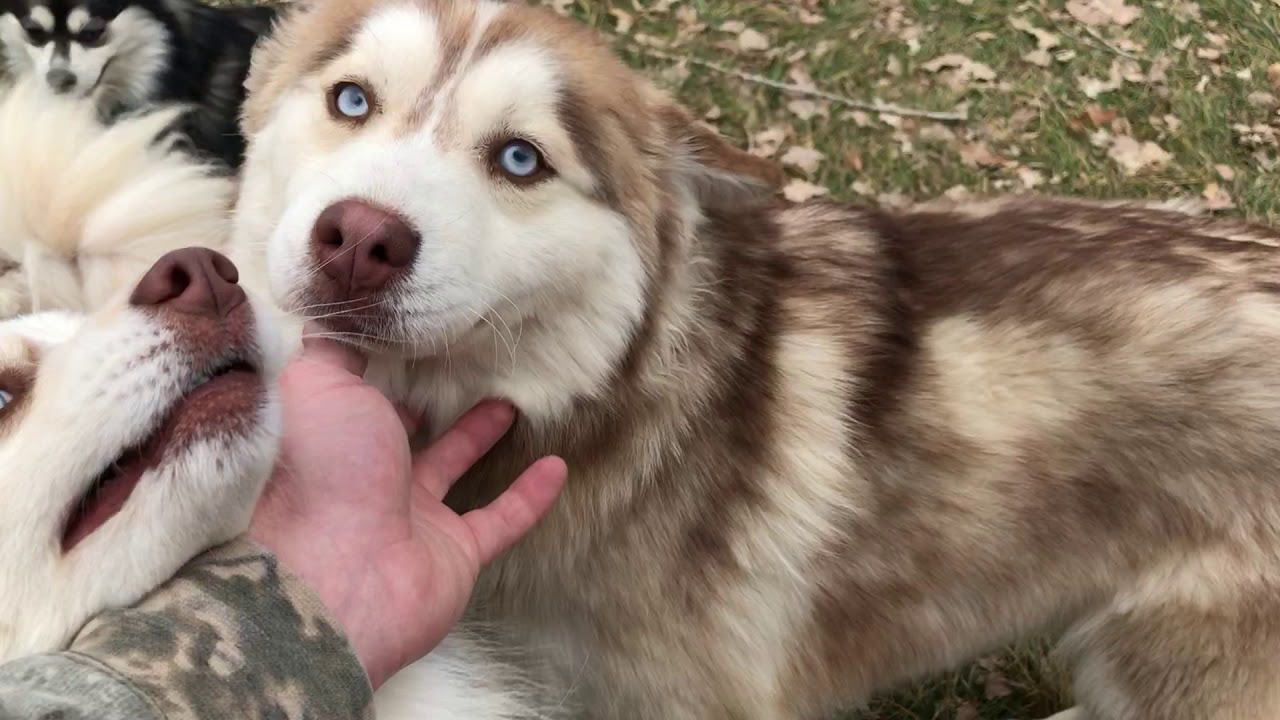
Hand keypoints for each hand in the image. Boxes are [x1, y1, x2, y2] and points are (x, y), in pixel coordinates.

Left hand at [249, 328, 566, 688]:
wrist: (332, 574)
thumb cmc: (319, 469)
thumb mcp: (315, 384)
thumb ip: (332, 350)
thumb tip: (338, 320)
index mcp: (331, 437)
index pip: (351, 396)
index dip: (373, 367)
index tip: (404, 333)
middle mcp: (365, 477)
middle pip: (399, 435)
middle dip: (422, 405)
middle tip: (457, 367)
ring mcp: (410, 519)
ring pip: (451, 469)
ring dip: (478, 437)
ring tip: (508, 403)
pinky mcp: (453, 555)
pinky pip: (501, 519)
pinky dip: (531, 496)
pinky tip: (558, 467)